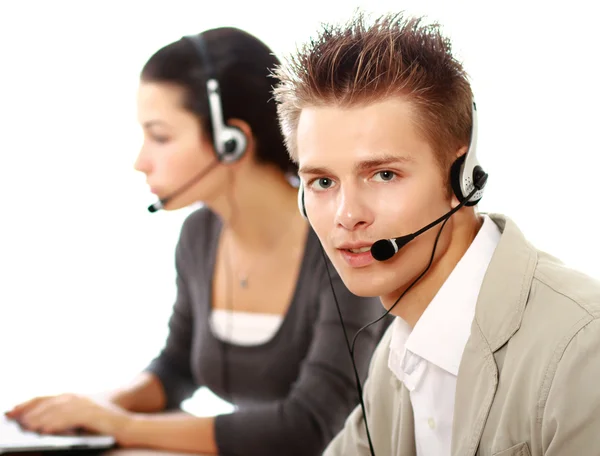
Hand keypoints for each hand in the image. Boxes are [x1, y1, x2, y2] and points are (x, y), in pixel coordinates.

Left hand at [5, 393, 131, 437]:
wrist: (129, 426)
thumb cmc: (105, 426)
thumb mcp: (83, 418)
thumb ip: (65, 417)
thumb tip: (39, 423)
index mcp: (74, 397)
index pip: (45, 398)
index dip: (28, 403)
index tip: (12, 410)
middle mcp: (78, 397)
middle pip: (49, 402)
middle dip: (30, 410)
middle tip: (15, 419)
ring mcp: (86, 404)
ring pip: (57, 409)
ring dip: (40, 417)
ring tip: (27, 426)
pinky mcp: (92, 414)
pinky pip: (70, 417)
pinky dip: (56, 422)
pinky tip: (46, 429)